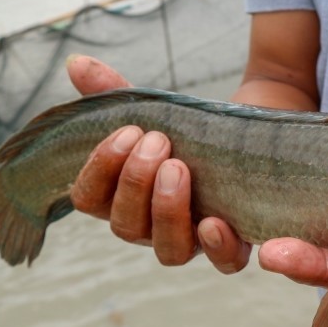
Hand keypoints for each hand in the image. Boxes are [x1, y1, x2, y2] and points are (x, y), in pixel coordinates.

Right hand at [65, 55, 250, 272]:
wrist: (249, 138)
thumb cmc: (189, 132)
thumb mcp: (155, 111)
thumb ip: (116, 92)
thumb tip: (77, 63)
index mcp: (121, 198)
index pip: (89, 199)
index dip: (100, 169)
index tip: (127, 131)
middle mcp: (150, 227)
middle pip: (126, 226)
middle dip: (135, 182)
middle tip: (157, 141)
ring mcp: (190, 241)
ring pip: (168, 251)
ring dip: (167, 210)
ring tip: (179, 167)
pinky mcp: (232, 243)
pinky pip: (223, 262)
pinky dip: (217, 248)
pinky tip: (213, 220)